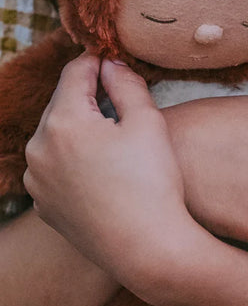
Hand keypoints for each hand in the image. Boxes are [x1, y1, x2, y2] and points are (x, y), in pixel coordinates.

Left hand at [23, 54, 196, 284]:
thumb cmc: (151, 182)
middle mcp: (38, 149)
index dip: (95, 60)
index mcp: (63, 122)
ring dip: (78, 125)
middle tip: (118, 94)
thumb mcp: (147, 121)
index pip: (74, 73)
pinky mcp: (43, 204)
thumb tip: (109, 65)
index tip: (111, 57)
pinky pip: (53, 165)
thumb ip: (126, 84)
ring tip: (112, 134)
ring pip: (55, 135)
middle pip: (62, 103)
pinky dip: (72, 156)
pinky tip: (101, 166)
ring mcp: (37, 180)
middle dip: (87, 94)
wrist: (146, 248)